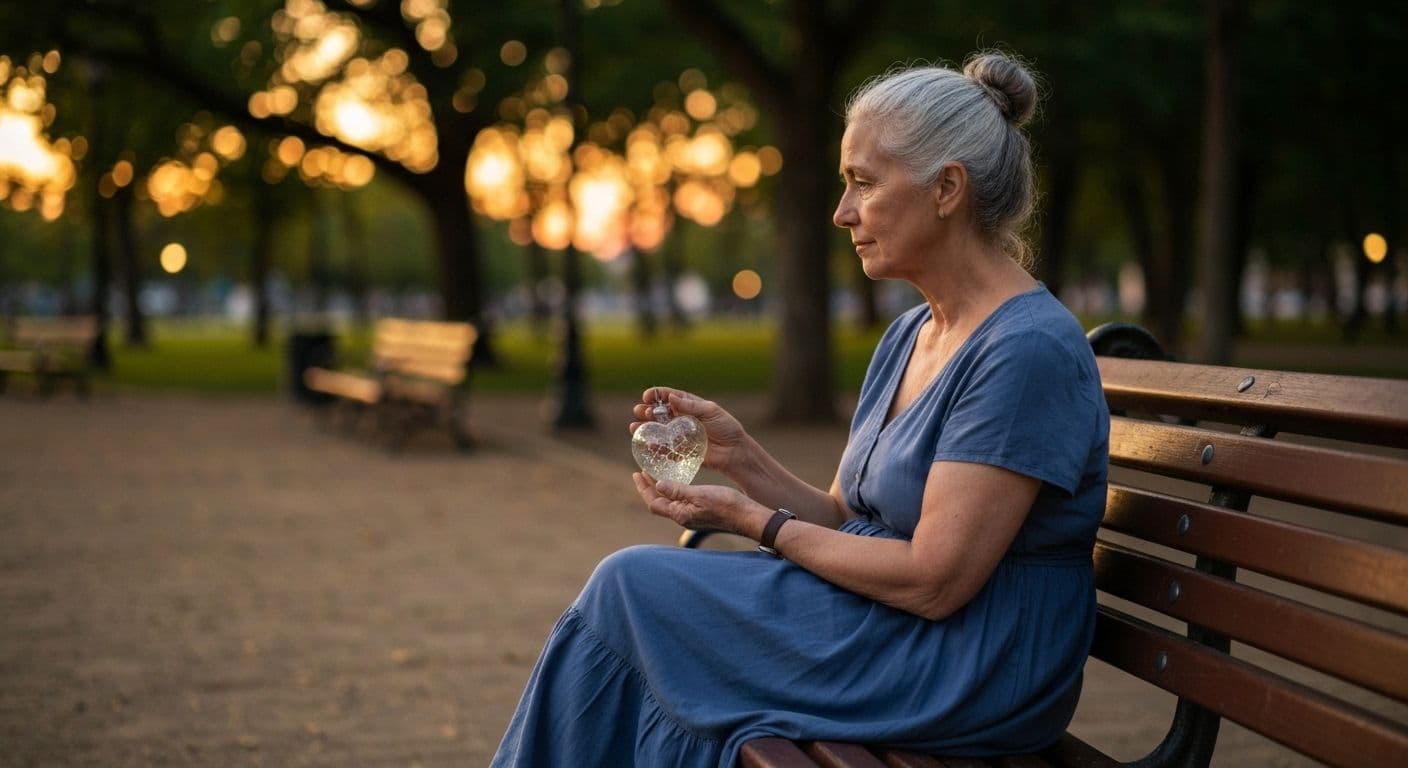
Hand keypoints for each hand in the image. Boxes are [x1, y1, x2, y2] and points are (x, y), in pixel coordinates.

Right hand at [630, 387, 750, 475]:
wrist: (734, 451)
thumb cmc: (726, 428)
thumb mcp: (711, 411)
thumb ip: (691, 405)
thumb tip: (671, 397)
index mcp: (689, 405)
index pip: (669, 397)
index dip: (656, 395)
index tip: (646, 396)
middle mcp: (681, 419)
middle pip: (659, 413)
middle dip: (647, 411)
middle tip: (640, 411)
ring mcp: (679, 435)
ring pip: (658, 430)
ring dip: (645, 428)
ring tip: (635, 427)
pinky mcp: (680, 450)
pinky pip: (664, 448)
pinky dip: (654, 446)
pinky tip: (646, 443)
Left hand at [632, 472, 763, 537]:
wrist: (748, 517)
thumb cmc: (727, 505)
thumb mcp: (700, 494)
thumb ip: (678, 490)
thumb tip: (658, 484)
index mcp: (681, 514)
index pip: (654, 502)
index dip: (643, 488)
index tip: (637, 473)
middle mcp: (684, 518)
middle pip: (659, 504)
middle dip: (649, 488)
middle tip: (644, 472)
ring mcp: (693, 517)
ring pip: (670, 503)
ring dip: (661, 490)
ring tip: (658, 474)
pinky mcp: (702, 514)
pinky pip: (681, 503)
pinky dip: (674, 491)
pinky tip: (679, 483)